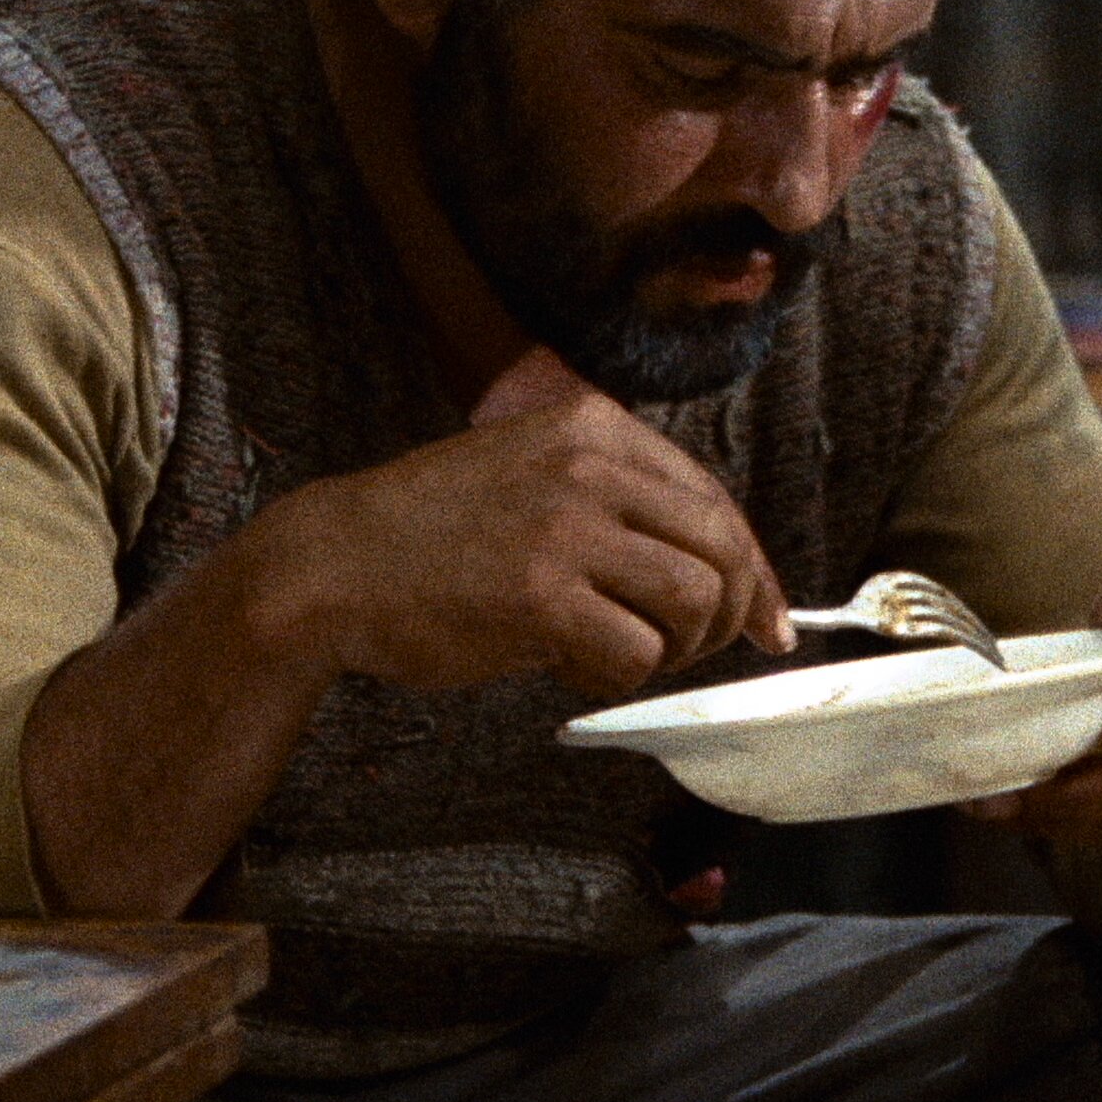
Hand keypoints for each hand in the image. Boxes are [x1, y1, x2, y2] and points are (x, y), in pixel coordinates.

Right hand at [228, 349, 794, 697]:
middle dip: (731, 612)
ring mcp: (564, 528)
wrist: (332, 564)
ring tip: (624, 652)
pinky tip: (573, 666)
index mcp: (590, 426)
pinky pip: (637, 652)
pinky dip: (621, 675)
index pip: (713, 497)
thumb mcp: (529, 474)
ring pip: (695, 600)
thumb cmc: (432, 534)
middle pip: (722, 547)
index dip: (754, 566)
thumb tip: (723, 573)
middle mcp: (587, 465)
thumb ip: (615, 503)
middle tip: (697, 649)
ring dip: (677, 647)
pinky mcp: (540, 596)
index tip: (769, 618)